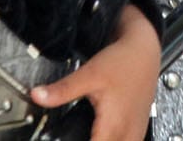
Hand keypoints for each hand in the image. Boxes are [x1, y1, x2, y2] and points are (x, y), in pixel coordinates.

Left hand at [31, 5, 159, 140]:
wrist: (144, 50)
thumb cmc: (123, 61)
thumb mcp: (89, 74)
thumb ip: (62, 90)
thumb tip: (37, 95)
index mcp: (114, 126)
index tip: (66, 138)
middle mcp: (127, 134)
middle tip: (72, 134)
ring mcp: (135, 134)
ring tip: (86, 132)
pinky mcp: (137, 130)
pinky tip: (102, 135)